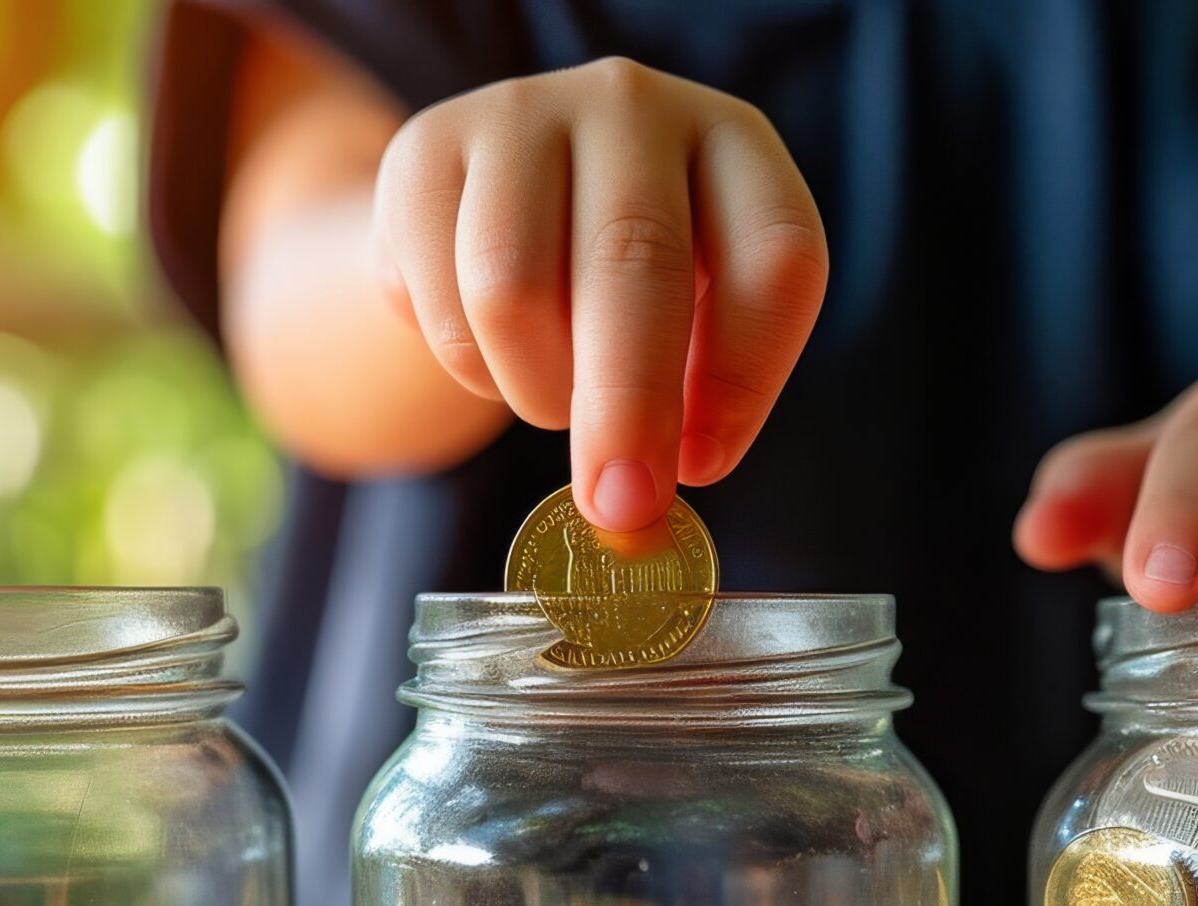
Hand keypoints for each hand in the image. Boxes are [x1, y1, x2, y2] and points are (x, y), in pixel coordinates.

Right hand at [374, 58, 828, 548]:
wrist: (486, 213)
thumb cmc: (619, 283)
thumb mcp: (690, 315)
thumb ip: (693, 393)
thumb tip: (641, 497)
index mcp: (734, 142)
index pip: (772, 256)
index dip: (745, 376)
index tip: (703, 466)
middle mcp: (634, 107)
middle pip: (636, 261)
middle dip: (629, 405)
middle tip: (619, 506)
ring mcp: (523, 114)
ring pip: (513, 288)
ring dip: (537, 388)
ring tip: (554, 403)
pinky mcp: (425, 150)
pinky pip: (442, 298)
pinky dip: (469, 365)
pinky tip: (491, 353)